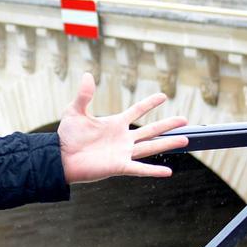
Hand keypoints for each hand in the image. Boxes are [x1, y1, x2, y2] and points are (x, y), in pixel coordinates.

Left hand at [58, 72, 188, 183]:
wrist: (60, 157)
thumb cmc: (67, 136)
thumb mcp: (75, 111)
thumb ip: (84, 95)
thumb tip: (86, 74)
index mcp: (114, 124)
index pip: (137, 111)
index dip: (149, 103)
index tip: (163, 96)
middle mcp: (122, 138)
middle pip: (150, 130)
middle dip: (167, 125)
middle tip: (184, 119)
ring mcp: (123, 152)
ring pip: (151, 147)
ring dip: (168, 143)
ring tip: (186, 139)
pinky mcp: (119, 166)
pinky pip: (140, 168)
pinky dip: (153, 170)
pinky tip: (168, 172)